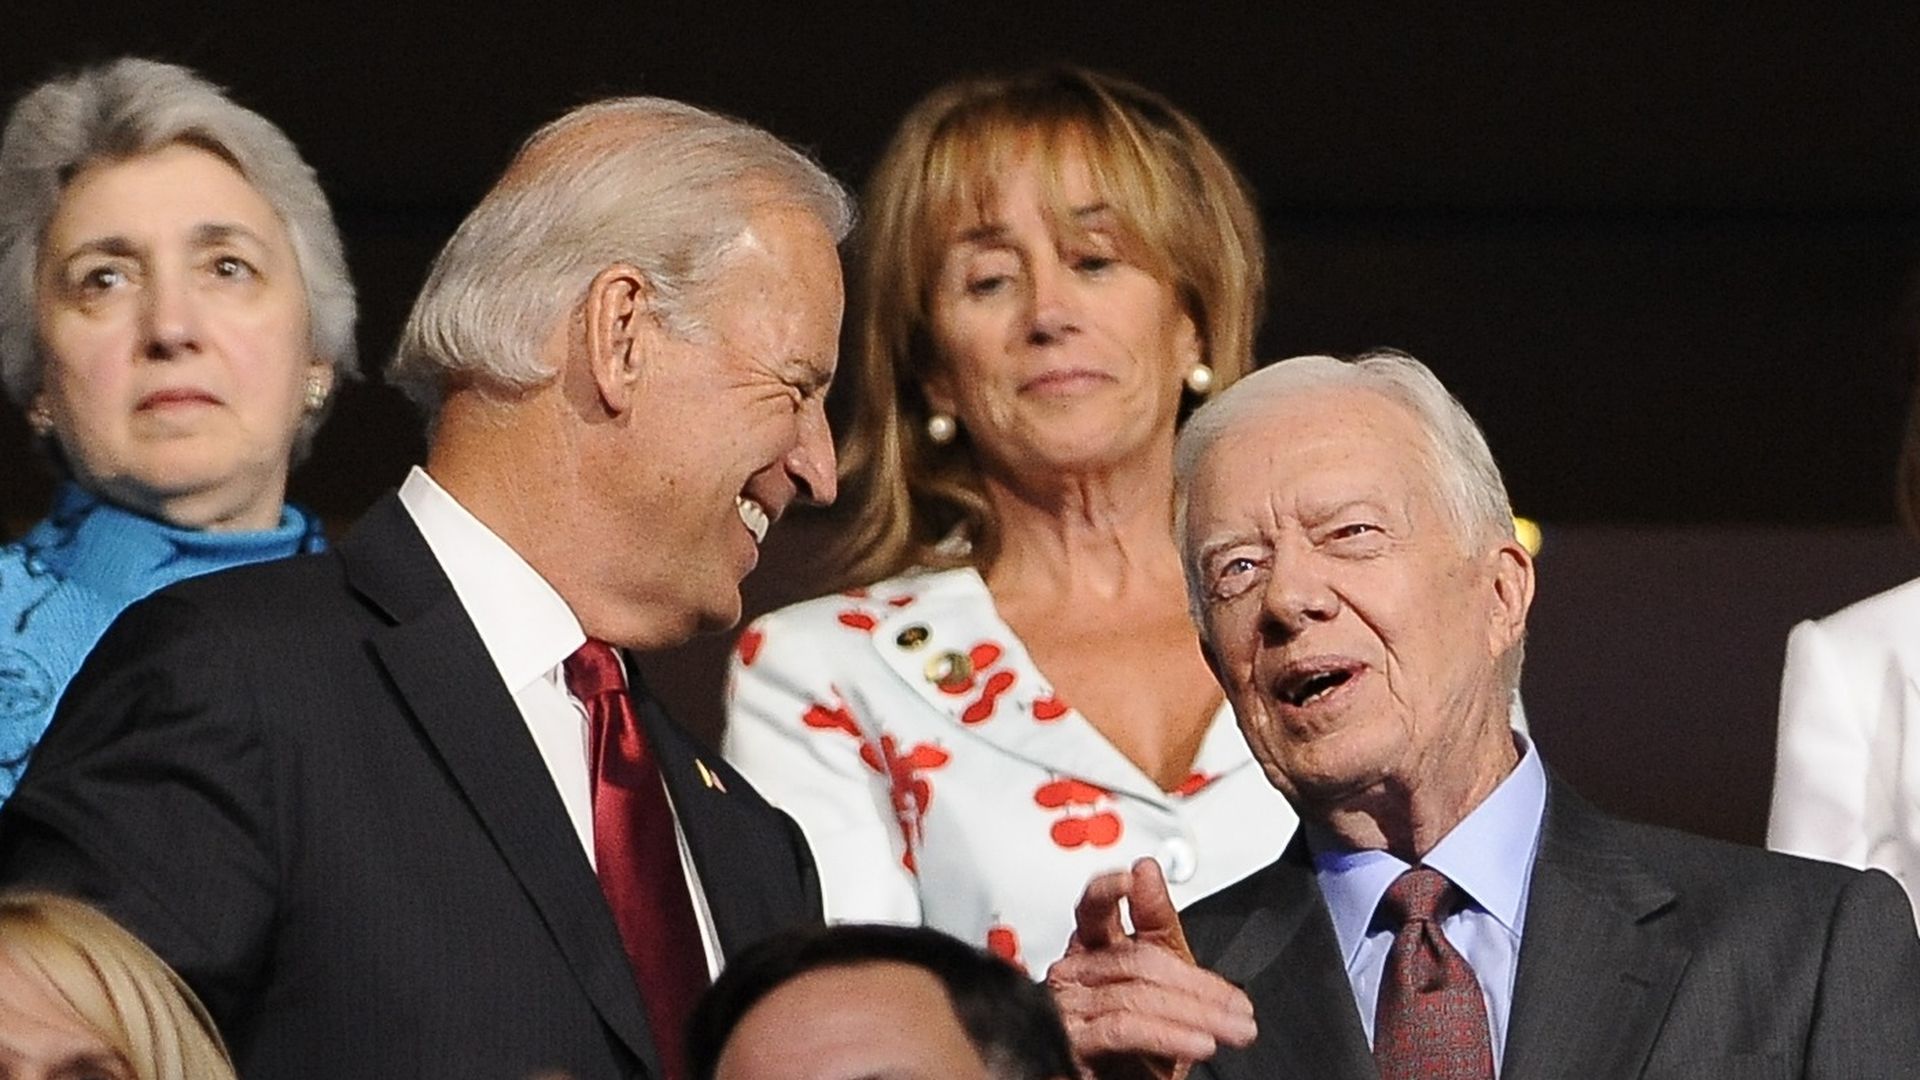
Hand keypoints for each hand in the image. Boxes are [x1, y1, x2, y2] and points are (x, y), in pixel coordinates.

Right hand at [1046, 858, 1256, 1079]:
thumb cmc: (1137, 1036)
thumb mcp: (1162, 971)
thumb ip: (1155, 921)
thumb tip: (1146, 869)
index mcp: (1091, 948)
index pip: (1093, 908)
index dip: (1109, 890)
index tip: (1136, 877)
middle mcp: (1073, 972)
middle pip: (1137, 960)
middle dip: (1199, 986)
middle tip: (1239, 1008)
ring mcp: (1068, 1007)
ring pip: (1138, 995)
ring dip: (1196, 1015)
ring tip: (1232, 1031)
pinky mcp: (1071, 1042)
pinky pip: (1124, 1028)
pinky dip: (1168, 1036)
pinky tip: (1198, 1043)